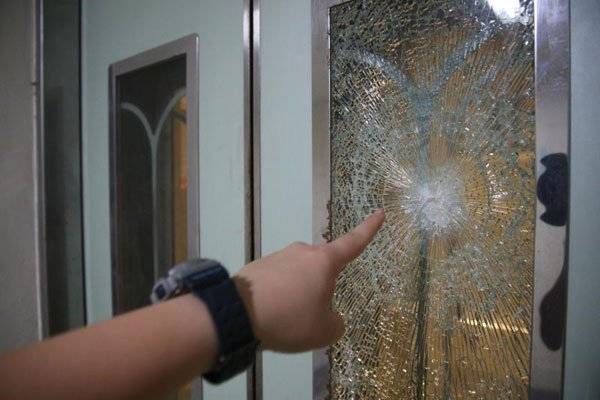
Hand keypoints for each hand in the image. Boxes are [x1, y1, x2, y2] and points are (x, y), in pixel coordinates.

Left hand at [233, 210, 384, 351]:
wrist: (237, 314)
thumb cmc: (290, 318)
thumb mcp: (324, 331)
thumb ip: (335, 323)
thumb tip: (329, 317)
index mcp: (324, 262)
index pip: (353, 243)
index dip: (368, 229)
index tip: (379, 213)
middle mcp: (302, 252)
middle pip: (321, 268)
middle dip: (320, 288)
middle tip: (310, 316)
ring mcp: (278, 257)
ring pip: (298, 277)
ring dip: (297, 295)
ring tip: (285, 321)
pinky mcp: (258, 267)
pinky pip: (277, 283)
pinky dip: (279, 298)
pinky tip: (268, 315)